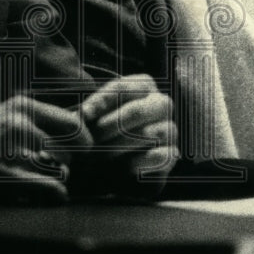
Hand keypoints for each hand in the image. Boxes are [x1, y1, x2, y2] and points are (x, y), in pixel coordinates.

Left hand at [78, 74, 178, 198]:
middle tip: (92, 139)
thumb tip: (81, 115)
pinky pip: (159, 157)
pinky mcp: (172, 154)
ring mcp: (170, 128)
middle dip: (110, 127)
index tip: (83, 115)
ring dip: (120, 147)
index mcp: (143, 85)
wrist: (119, 161)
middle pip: (137, 111)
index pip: (121, 88)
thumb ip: (89, 111)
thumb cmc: (106, 128)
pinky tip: (122, 167)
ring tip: (101, 155)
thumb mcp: (96, 114)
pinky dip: (137, 163)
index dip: (100, 102)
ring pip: (149, 134)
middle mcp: (161, 103)